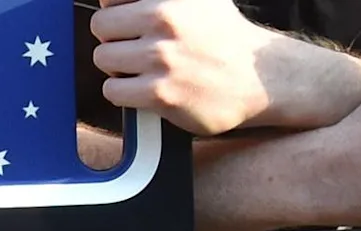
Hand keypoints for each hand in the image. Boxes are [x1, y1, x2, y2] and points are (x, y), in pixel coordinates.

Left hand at [92, 0, 284, 131]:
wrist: (260, 77)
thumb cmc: (224, 37)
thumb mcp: (200, 0)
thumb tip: (112, 1)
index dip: (117, 12)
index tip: (129, 24)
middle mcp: (166, 20)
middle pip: (100, 25)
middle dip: (114, 38)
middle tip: (136, 48)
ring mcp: (162, 57)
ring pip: (103, 58)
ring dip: (118, 66)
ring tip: (145, 68)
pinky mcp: (159, 93)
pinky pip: (113, 90)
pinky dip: (124, 92)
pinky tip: (146, 88)